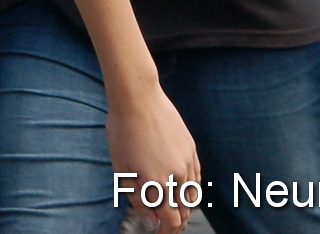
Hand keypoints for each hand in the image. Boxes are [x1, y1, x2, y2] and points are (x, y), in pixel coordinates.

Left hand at [108, 85, 200, 233]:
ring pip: (193, 196)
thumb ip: (138, 199)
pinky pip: (197, 178)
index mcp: (158, 183)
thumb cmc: (123, 131)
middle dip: (175, 224)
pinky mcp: (192, 149)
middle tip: (164, 226)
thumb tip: (152, 222)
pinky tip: (183, 190)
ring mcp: (188, 162)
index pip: (169, 220)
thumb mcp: (121, 169)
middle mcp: (178, 176)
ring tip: (173, 211)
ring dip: (184, 208)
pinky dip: (192, 190)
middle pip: (183, 211)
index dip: (165, 232)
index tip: (159, 233)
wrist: (138, 98)